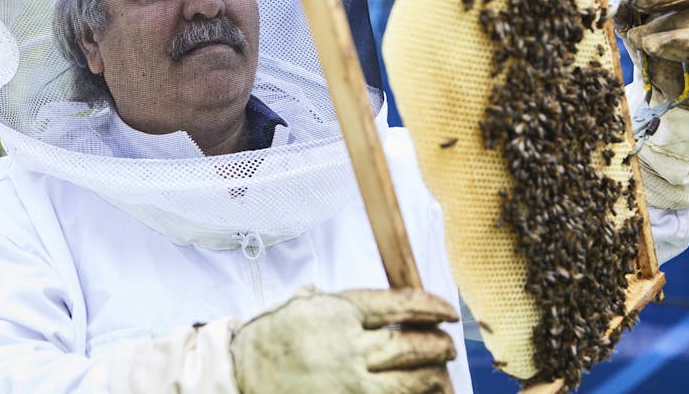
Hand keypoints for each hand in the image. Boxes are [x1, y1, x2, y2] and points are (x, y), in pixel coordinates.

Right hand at [230, 287, 457, 393]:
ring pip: (416, 383)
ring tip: (441, 375)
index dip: (433, 306)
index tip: (448, 312)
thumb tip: (381, 305)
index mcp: (339, 312)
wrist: (239, 380)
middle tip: (448, 347)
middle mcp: (350, 347)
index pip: (402, 304)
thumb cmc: (269, 341)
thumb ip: (338, 303)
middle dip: (442, 346)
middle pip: (416, 345)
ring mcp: (352, 385)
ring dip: (436, 379)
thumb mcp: (301, 306)